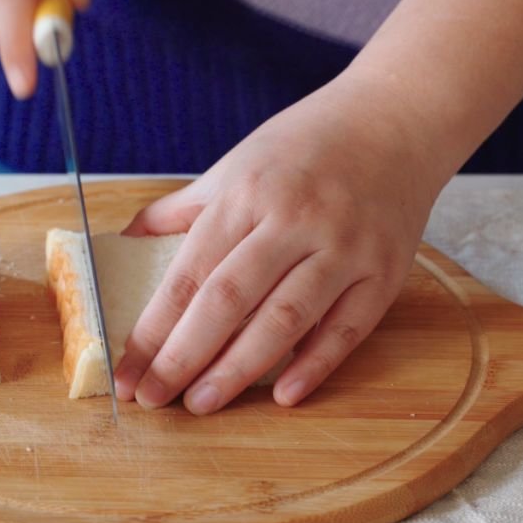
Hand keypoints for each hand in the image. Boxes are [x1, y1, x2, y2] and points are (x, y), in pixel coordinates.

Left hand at [113, 75, 451, 414]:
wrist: (395, 119)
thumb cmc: (306, 145)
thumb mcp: (236, 164)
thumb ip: (183, 208)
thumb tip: (126, 240)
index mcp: (246, 195)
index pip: (189, 274)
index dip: (154, 329)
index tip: (127, 371)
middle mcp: (293, 221)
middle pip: (229, 301)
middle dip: (183, 357)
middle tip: (152, 398)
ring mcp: (343, 248)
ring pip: (285, 319)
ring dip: (239, 369)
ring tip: (202, 404)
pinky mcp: (383, 272)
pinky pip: (347, 328)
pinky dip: (316, 364)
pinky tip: (285, 396)